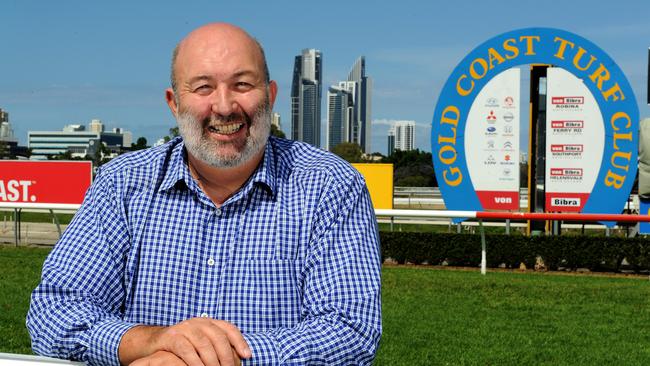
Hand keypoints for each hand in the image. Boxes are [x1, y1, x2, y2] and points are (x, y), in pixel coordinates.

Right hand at [119, 318, 249, 365]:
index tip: (247, 356)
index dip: (240, 341)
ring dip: (212, 361)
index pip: (228, 329)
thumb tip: (240, 358)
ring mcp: (184, 328)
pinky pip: (186, 350)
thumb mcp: (201, 344)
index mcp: (208, 322)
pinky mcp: (171, 337)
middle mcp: (198, 322)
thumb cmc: (183, 347)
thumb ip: (217, 347)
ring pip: (204, 344)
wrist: (154, 343)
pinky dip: (194, 362)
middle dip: (227, 356)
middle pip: (218, 337)